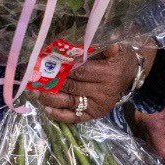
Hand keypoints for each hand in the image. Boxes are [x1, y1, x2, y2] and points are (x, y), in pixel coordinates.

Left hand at [35, 45, 150, 124]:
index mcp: (108, 74)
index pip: (80, 72)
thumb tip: (80, 47)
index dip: (63, 69)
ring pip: (70, 102)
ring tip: (36, 92)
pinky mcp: (93, 115)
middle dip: (52, 82)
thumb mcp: (112, 50)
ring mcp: (98, 106)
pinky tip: (47, 109)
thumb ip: (97, 48)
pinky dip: (60, 115)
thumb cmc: (116, 59)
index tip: (47, 65)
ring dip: (50, 98)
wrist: (129, 76)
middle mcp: (103, 93)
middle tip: (35, 78)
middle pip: (72, 87)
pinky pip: (75, 117)